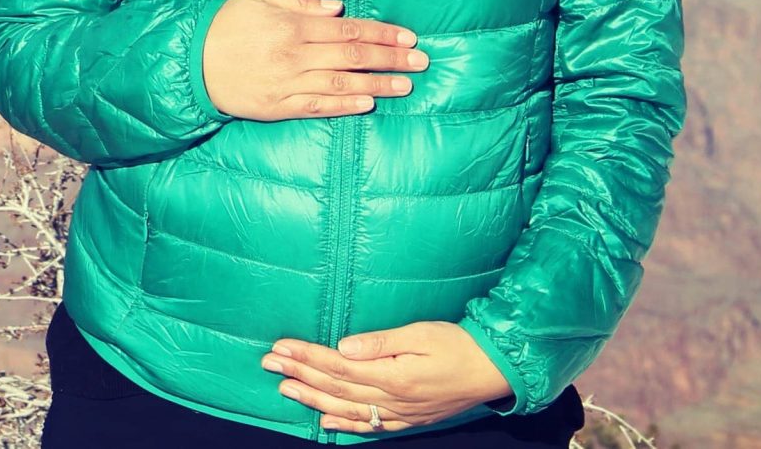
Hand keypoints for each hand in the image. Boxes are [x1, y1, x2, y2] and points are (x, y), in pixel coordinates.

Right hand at [200, 0, 428, 121]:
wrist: (190, 62)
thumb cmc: (225, 24)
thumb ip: (297, 0)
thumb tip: (337, 8)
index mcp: (291, 25)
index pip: (347, 29)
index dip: (381, 33)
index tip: (408, 37)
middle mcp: (294, 54)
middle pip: (352, 55)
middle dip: (390, 58)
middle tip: (421, 61)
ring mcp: (288, 83)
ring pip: (342, 83)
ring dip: (377, 84)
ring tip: (406, 85)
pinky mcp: (279, 107)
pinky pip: (318, 107)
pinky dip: (346, 106)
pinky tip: (369, 103)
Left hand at [261, 320, 514, 431]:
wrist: (492, 370)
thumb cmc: (456, 344)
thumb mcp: (420, 334)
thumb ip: (380, 343)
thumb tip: (342, 347)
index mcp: (393, 376)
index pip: (338, 366)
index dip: (307, 356)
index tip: (281, 346)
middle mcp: (392, 399)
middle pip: (336, 387)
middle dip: (299, 373)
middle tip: (268, 362)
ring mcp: (399, 412)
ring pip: (347, 409)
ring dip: (313, 398)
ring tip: (285, 387)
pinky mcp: (408, 418)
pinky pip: (370, 426)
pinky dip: (345, 424)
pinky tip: (324, 420)